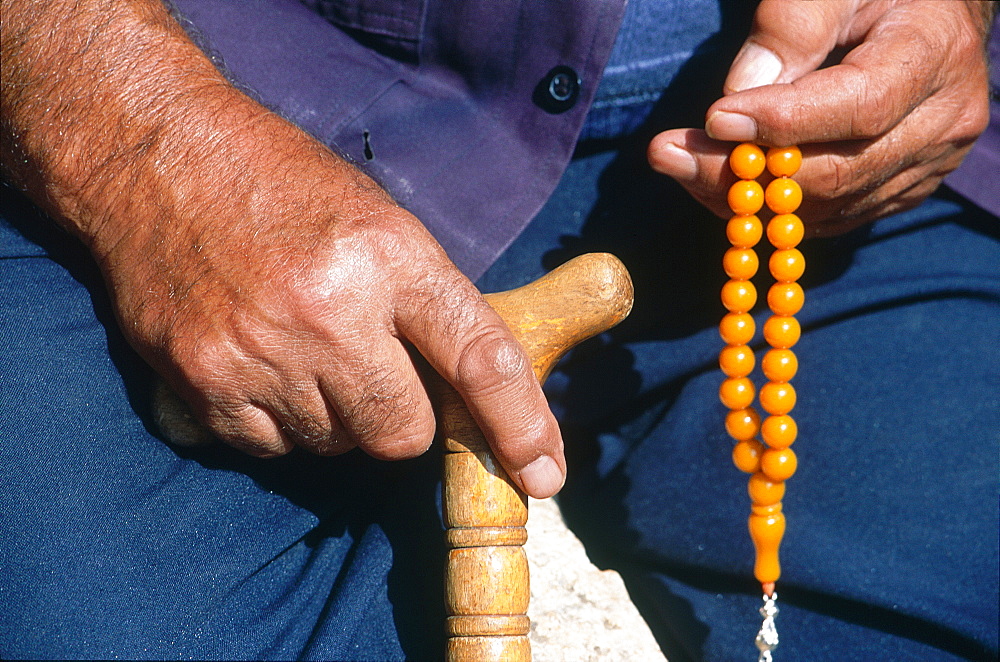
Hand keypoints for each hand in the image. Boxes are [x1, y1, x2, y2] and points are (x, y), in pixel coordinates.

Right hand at [2, 0, 564, 497]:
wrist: (159, 157)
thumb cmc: (285, 185)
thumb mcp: (381, 222)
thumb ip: (429, 307)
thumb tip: (475, 401)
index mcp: (390, 256)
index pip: (480, 357)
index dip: (521, 424)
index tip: (543, 474)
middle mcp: (329, 309)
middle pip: (402, 434)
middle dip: (402, 420)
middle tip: (376, 372)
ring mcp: (261, 350)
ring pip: (335, 445)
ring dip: (335, 416)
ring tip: (304, 348)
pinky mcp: (202, 380)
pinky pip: (270, 449)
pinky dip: (278, 421)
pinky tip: (262, 362)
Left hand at [648, 0, 992, 234]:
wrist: (927, 15)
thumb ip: (791, 29)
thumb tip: (737, 100)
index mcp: (934, 55)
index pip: (859, 107)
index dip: (782, 124)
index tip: (712, 120)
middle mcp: (943, 121)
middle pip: (836, 172)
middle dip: (741, 171)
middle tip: (668, 154)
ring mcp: (926, 165)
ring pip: (826, 206)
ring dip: (744, 196)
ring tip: (680, 164)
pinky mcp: (900, 191)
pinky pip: (829, 217)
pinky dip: (768, 210)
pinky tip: (719, 183)